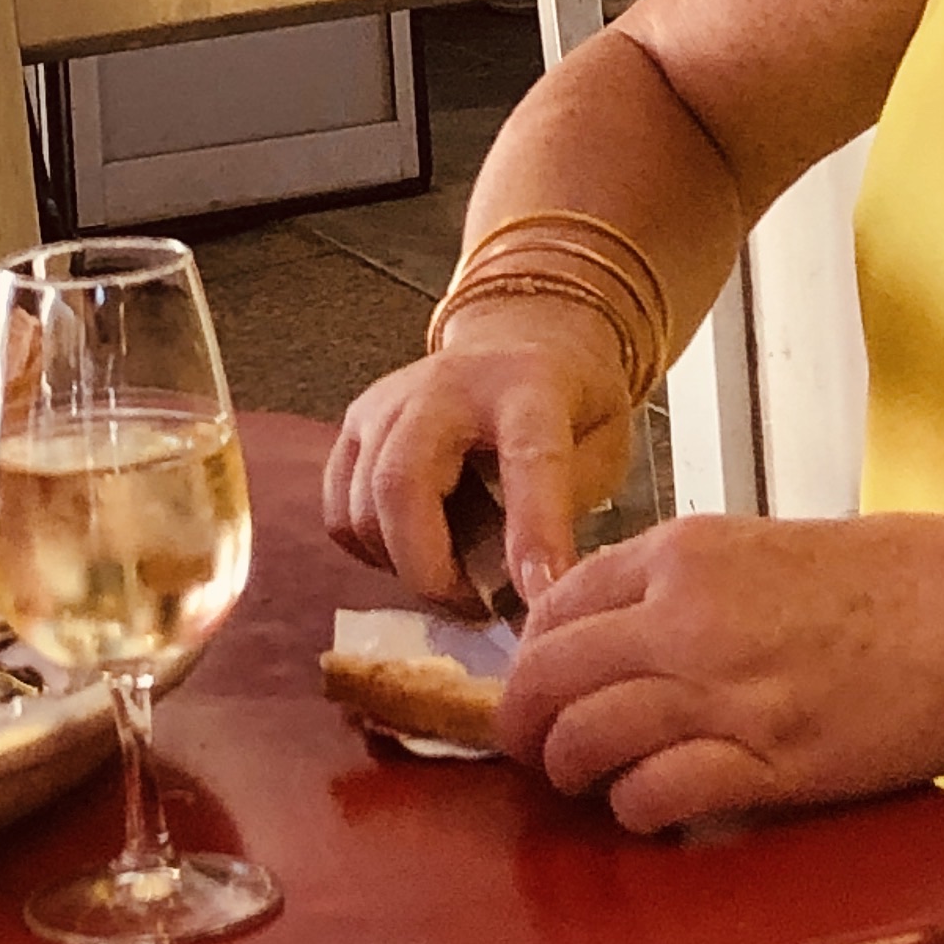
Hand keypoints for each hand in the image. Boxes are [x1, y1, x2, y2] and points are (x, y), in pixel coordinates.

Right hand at [324, 305, 637, 610]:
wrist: (519, 336)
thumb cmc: (569, 405)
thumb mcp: (605, 447)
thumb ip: (568, 512)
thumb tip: (532, 597)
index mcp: (528, 388)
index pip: (528, 458)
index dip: (534, 533)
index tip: (542, 597)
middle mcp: (444, 386)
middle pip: (401, 482)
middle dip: (430, 570)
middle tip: (477, 607)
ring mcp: (387, 402)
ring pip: (363, 507)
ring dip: (405, 568)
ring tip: (457, 580)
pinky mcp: (354, 424)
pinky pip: (339, 512)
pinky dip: (372, 552)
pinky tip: (417, 549)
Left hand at [495, 511, 943, 832]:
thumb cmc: (882, 584)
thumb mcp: (757, 550)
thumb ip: (679, 586)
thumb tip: (611, 635)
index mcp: (683, 553)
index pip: (556, 603)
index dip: (529, 655)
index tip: (534, 685)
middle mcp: (687, 615)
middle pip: (551, 673)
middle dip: (522, 720)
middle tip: (524, 748)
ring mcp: (726, 691)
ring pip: (588, 736)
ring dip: (570, 770)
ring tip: (579, 783)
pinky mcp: (770, 762)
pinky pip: (658, 792)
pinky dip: (635, 808)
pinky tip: (644, 809)